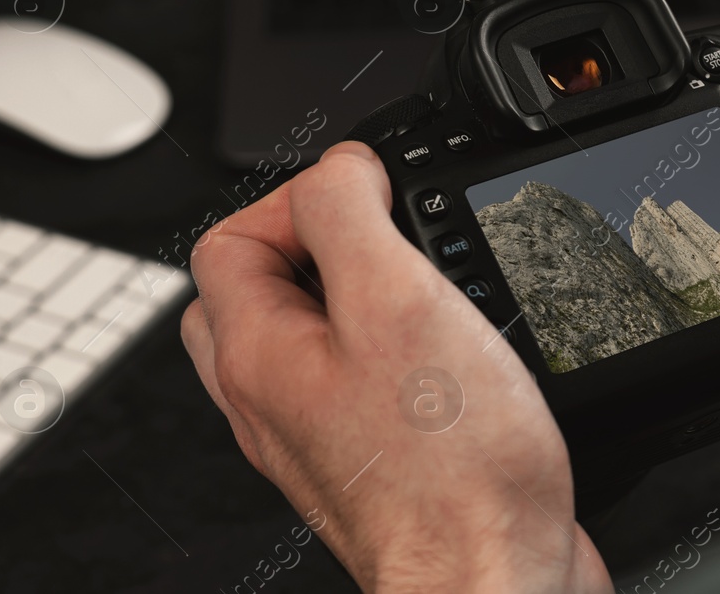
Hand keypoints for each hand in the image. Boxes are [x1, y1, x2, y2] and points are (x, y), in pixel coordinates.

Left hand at [181, 141, 611, 592]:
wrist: (492, 580)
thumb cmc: (450, 472)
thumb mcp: (396, 300)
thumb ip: (350, 214)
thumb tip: (342, 167)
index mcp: (260, 355)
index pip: (227, 242)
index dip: (297, 198)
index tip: (372, 197)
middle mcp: (276, 403)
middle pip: (255, 295)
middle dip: (317, 248)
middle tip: (384, 240)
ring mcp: (323, 440)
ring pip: (310, 344)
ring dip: (360, 301)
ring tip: (423, 291)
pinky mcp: (379, 465)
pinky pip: (364, 389)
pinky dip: (397, 358)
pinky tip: (452, 359)